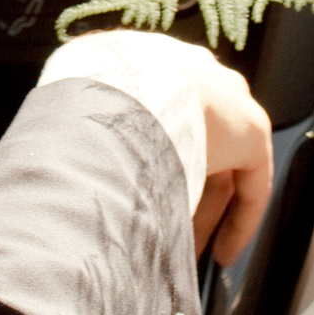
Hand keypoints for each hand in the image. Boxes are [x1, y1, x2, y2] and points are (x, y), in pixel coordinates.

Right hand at [38, 29, 274, 265]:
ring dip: (204, 214)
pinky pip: (250, 180)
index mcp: (147, 61)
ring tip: (190, 253)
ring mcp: (224, 97)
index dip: (152, 160)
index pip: (159, 115)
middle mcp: (190, 72)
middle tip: (169, 234)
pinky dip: (239, 219)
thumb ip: (84, 135)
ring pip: (221, 166)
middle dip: (182, 192)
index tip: (142, 192)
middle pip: (194, 143)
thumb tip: (63, 174)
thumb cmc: (82, 104)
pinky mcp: (250, 128)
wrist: (114, 93)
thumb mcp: (76, 112)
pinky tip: (224, 251)